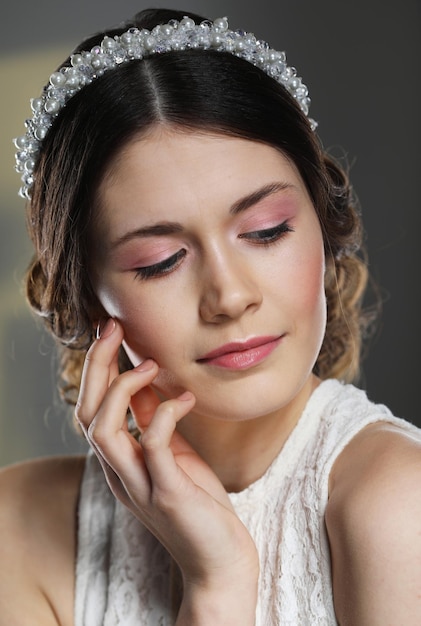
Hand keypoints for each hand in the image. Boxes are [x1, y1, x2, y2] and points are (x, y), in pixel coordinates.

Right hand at [75, 319, 258, 623]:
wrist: (221, 561)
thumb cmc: (199, 505)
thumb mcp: (172, 455)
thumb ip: (152, 422)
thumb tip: (146, 382)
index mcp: (119, 462)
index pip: (90, 408)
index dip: (96, 368)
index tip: (111, 331)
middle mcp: (119, 474)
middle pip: (86, 414)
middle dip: (96, 366)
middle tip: (113, 328)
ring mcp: (140, 486)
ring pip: (102, 432)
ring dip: (120, 390)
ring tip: (149, 363)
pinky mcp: (167, 495)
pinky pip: (152, 447)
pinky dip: (163, 414)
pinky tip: (185, 399)